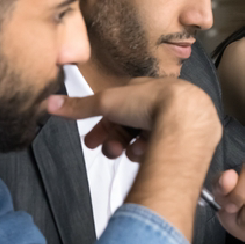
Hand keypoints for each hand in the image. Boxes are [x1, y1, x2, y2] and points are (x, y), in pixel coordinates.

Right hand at [48, 77, 218, 160]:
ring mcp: (185, 119)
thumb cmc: (146, 103)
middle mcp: (169, 101)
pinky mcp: (196, 138)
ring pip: (151, 137)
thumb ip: (80, 106)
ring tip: (130, 155)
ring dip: (133, 147)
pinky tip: (148, 155)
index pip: (121, 108)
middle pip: (134, 124)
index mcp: (150, 88)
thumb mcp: (107, 102)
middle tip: (107, 153)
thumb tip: (47, 103)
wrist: (186, 118)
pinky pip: (169, 146)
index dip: (103, 125)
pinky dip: (154, 151)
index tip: (90, 142)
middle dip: (115, 140)